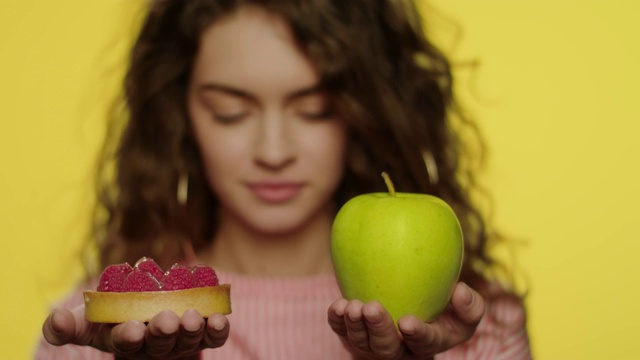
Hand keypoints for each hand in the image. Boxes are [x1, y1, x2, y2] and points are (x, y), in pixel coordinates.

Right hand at [42, 305, 229, 358]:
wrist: (151, 313)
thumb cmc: (116, 318)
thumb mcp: (90, 321)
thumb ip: (68, 324)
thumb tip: (56, 320)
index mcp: (125, 341)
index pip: (125, 343)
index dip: (128, 337)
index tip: (131, 330)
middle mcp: (154, 346)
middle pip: (159, 344)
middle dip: (162, 333)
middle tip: (164, 320)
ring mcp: (181, 342)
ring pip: (187, 340)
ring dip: (191, 330)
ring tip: (192, 317)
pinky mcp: (204, 334)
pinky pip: (213, 336)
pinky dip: (218, 329)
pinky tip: (219, 319)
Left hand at [327, 282, 484, 358]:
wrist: (410, 310)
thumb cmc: (443, 310)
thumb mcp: (463, 313)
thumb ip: (469, 306)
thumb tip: (460, 290)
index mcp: (428, 344)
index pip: (424, 344)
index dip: (416, 335)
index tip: (407, 321)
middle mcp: (399, 350)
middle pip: (386, 348)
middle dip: (378, 329)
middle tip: (372, 308)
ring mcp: (373, 345)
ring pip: (361, 342)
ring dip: (355, 325)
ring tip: (353, 306)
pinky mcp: (353, 335)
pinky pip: (341, 331)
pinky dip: (336, 321)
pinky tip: (338, 307)